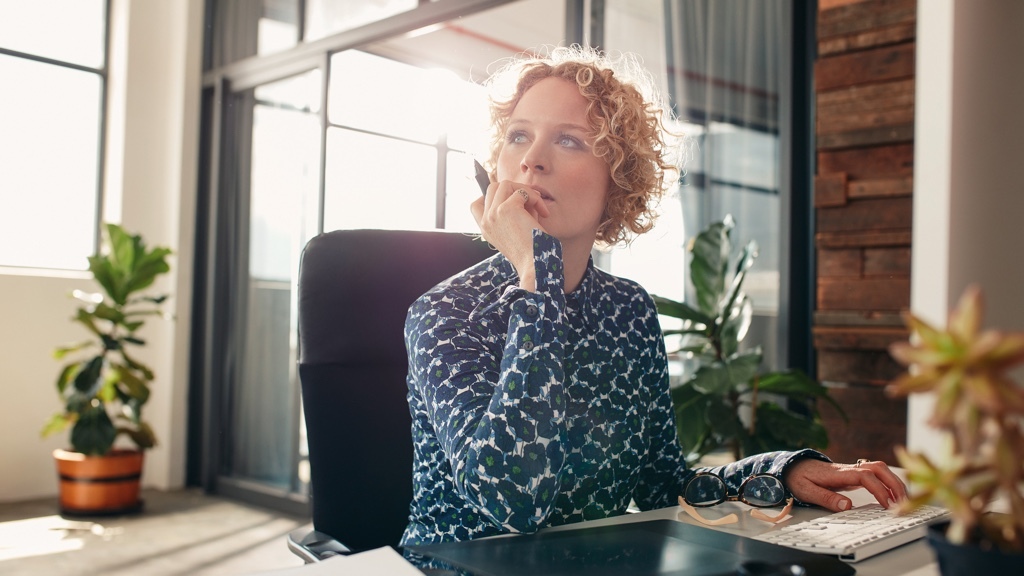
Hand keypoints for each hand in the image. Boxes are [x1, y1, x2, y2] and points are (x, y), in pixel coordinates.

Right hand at [470, 181, 549, 291]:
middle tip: (531, 200)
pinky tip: (543, 213)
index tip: (510, 199)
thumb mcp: (515, 231)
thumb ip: (513, 212)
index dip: (491, 196)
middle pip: (493, 188)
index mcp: (485, 229)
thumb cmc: (531, 250)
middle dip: (514, 189)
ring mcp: (493, 214)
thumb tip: (521, 191)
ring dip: (525, 191)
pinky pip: (523, 192)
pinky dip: (536, 199)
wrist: (534, 265)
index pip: (476, 204)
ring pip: (505, 184)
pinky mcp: (506, 209)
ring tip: (538, 206)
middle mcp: (486, 221)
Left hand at [782, 458, 907, 512]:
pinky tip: (893, 494)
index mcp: (837, 473)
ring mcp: (851, 470)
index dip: (879, 489)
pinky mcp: (852, 475)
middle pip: (877, 468)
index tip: (887, 504)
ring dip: (894, 482)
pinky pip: (875, 474)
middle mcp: (848, 469)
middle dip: (894, 483)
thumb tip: (847, 505)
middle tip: (904, 502)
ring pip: (879, 468)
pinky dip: (888, 482)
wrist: (791, 466)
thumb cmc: (798, 477)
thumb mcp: (806, 490)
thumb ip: (826, 498)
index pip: (865, 476)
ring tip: (904, 500)